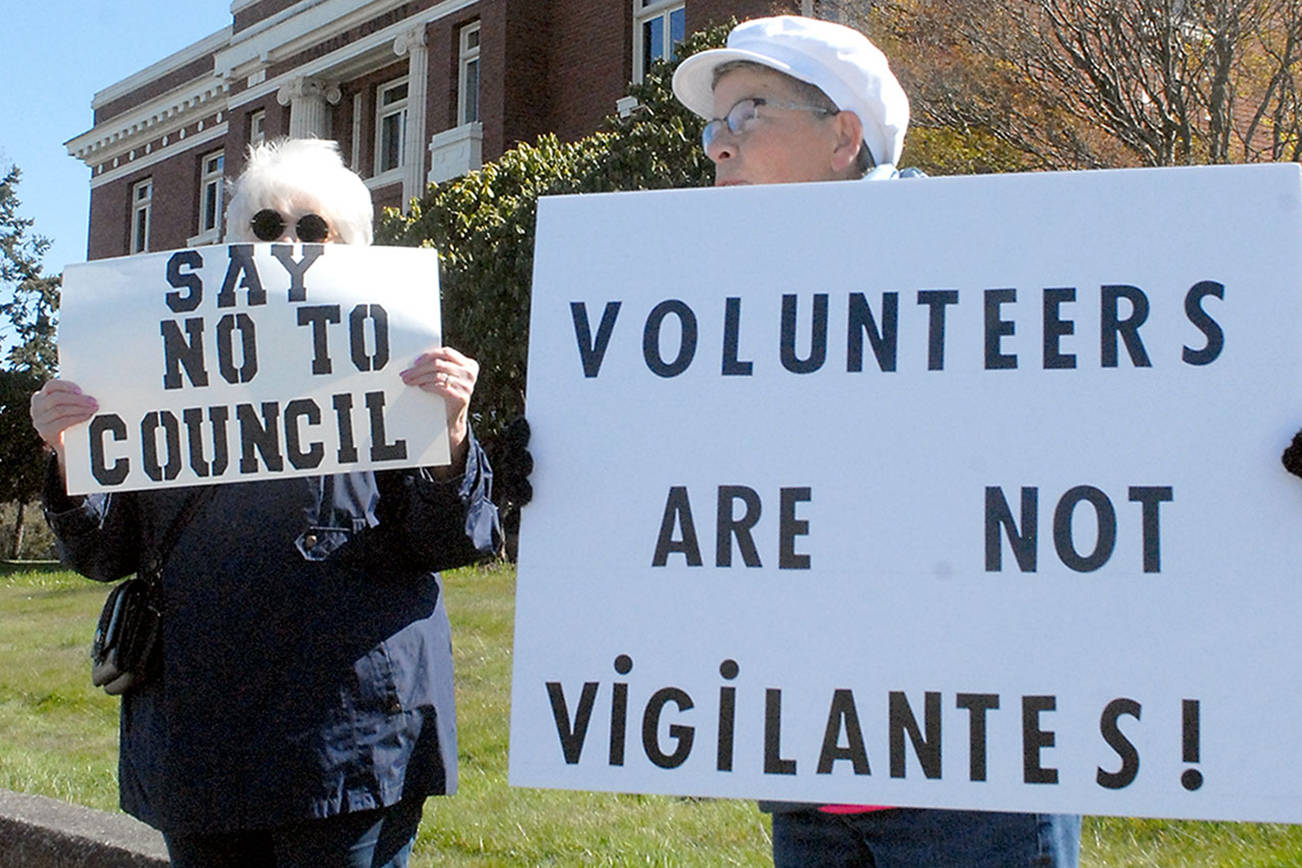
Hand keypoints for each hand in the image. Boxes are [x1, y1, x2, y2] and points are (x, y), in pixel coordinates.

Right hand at [30, 379, 98, 462]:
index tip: (81, 390)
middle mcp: (37, 407)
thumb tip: (95, 387)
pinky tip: (86, 416)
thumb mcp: (69, 405)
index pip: (51, 385)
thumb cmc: (71, 419)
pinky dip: (75, 418)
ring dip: (79, 408)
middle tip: (94, 402)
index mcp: (42, 396)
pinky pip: (61, 423)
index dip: (66, 386)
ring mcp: (39, 420)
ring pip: (59, 410)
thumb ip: (75, 396)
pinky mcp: (45, 432)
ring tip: (93, 409)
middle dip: (77, 399)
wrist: (68, 444)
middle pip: (56, 398)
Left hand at [400, 346, 478, 473]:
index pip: (446, 353)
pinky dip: (428, 386)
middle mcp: (470, 373)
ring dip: (420, 377)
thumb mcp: (448, 376)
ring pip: (437, 375)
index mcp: (469, 364)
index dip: (429, 355)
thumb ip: (440, 365)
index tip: (415, 361)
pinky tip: (421, 387)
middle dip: (420, 368)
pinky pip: (440, 387)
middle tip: (406, 373)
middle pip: (439, 364)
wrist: (454, 418)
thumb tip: (416, 360)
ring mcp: (467, 386)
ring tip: (409, 381)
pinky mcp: (462, 397)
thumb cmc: (448, 394)